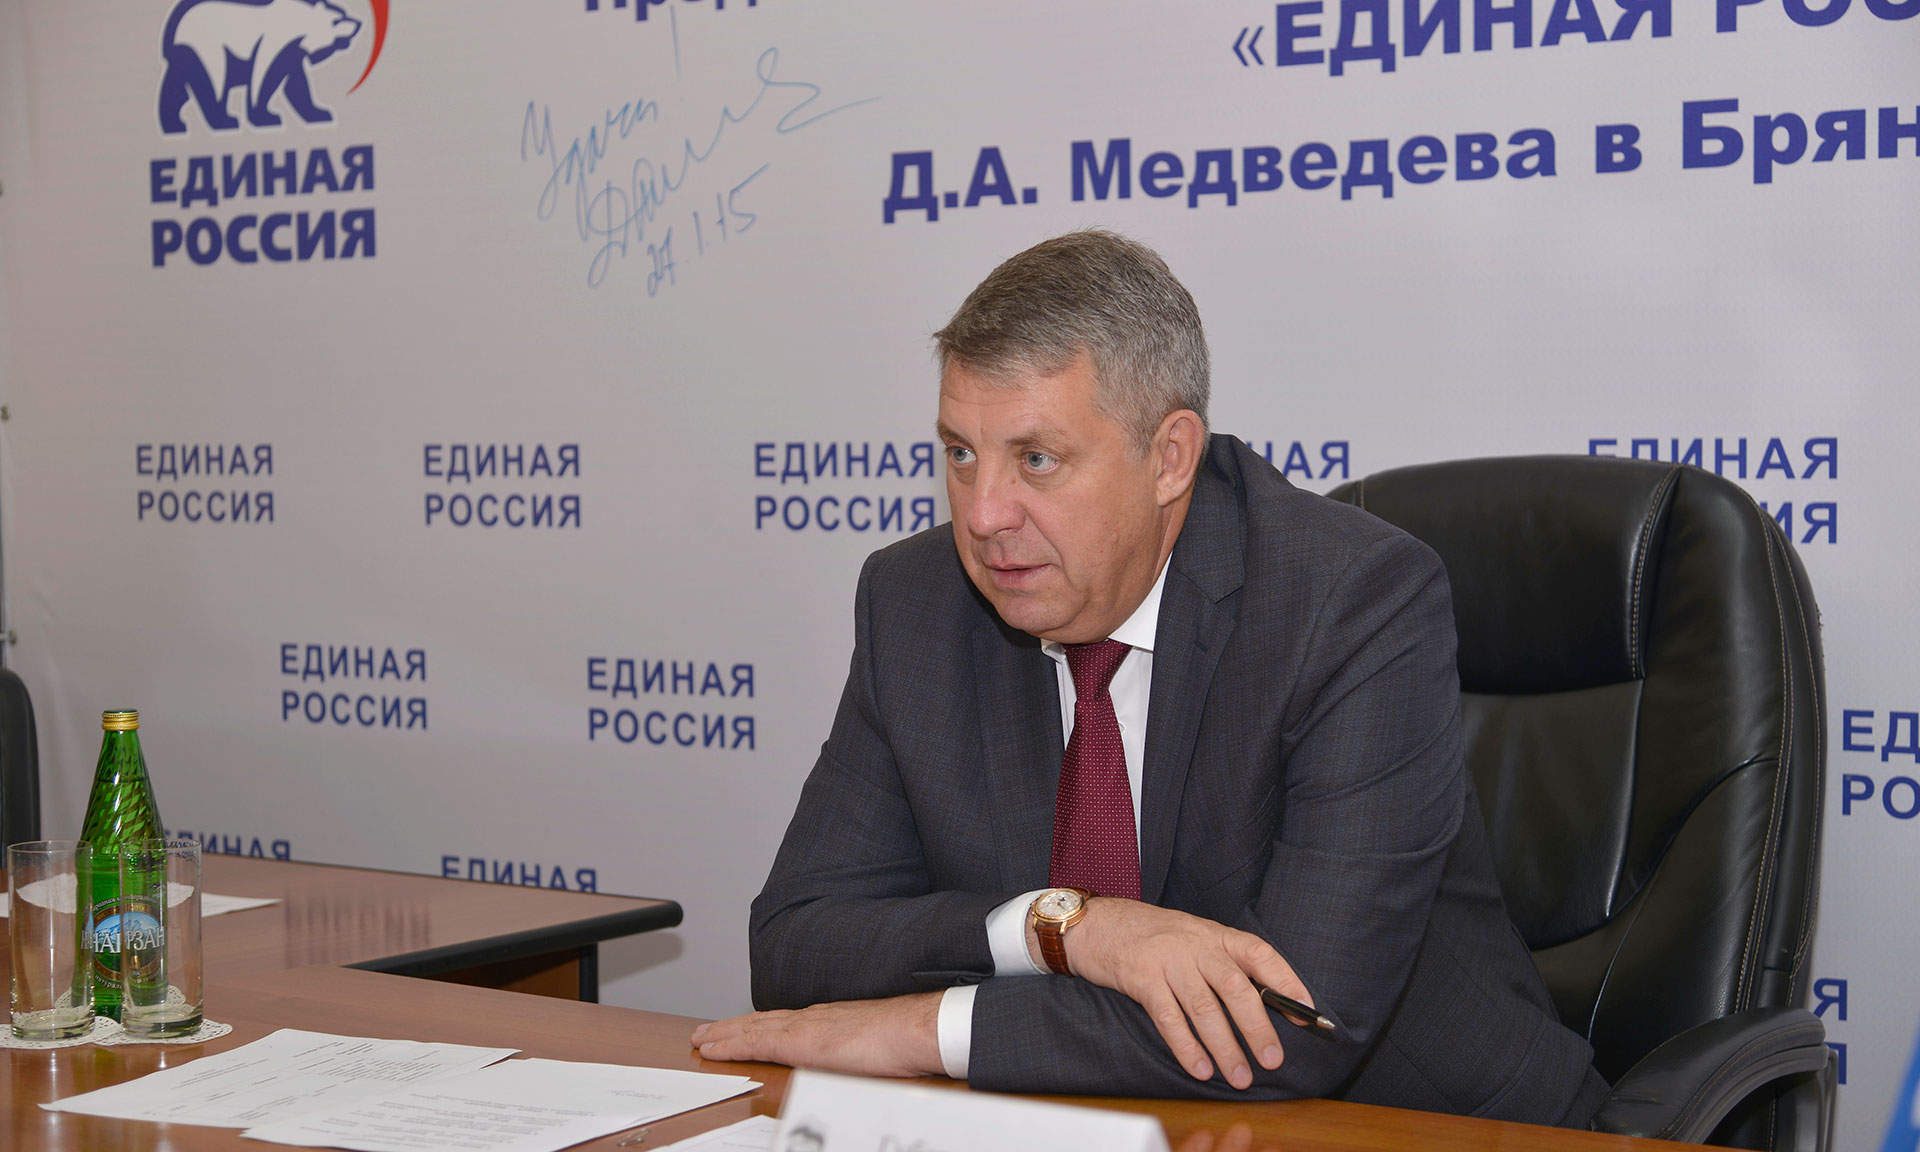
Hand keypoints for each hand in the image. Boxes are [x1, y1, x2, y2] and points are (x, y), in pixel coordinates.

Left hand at [690, 992, 944, 1078]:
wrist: (913, 1029)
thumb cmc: (903, 1040)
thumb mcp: (874, 1045)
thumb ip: (856, 1051)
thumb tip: (856, 1062)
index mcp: (829, 1020)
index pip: (784, 1022)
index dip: (757, 1026)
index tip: (739, 1030)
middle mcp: (812, 1017)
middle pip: (762, 1021)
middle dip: (732, 1027)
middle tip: (705, 1033)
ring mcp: (803, 1026)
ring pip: (752, 1028)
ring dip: (723, 1033)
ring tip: (701, 1039)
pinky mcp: (797, 1041)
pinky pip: (753, 1041)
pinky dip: (729, 1043)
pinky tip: (712, 1048)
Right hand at [1059, 899, 1316, 1089]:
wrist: (1096, 923)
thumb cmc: (1152, 936)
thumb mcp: (1193, 937)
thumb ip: (1223, 963)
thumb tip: (1265, 1004)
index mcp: (1214, 933)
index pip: (1260, 954)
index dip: (1287, 981)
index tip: (1307, 1012)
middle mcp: (1194, 944)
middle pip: (1235, 987)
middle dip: (1258, 1027)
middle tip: (1272, 1059)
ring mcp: (1167, 960)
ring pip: (1204, 1008)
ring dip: (1225, 1046)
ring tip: (1239, 1075)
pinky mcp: (1141, 978)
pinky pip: (1169, 1018)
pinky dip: (1186, 1046)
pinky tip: (1200, 1068)